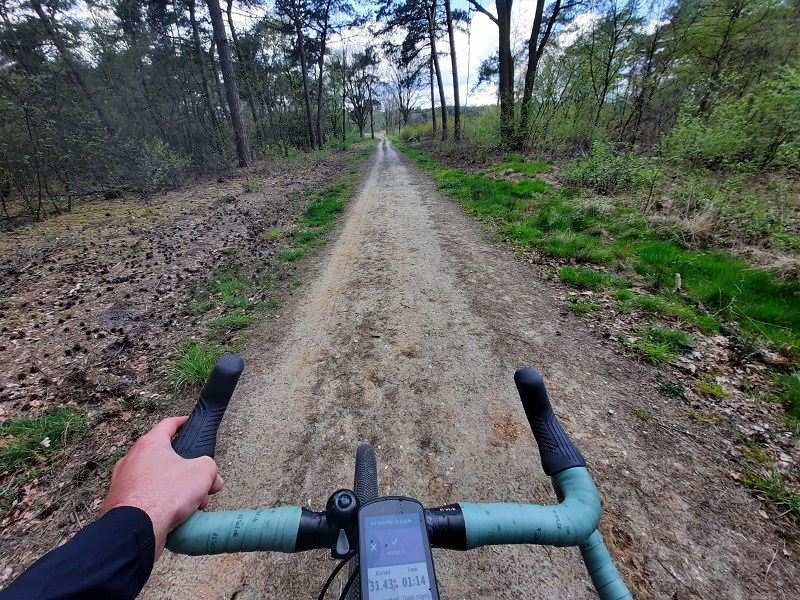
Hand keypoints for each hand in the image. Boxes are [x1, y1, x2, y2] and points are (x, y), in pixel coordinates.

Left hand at [101, 416, 223, 558]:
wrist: (136, 530)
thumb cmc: (163, 495)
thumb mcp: (203, 472)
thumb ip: (211, 469)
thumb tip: (212, 481)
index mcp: (149, 445)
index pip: (168, 425)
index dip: (183, 422)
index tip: (188, 423)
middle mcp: (132, 461)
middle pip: (166, 460)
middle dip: (187, 473)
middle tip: (201, 485)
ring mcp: (124, 483)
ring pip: (158, 482)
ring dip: (177, 492)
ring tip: (192, 507)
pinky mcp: (121, 505)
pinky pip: (148, 500)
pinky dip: (162, 507)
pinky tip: (176, 519)